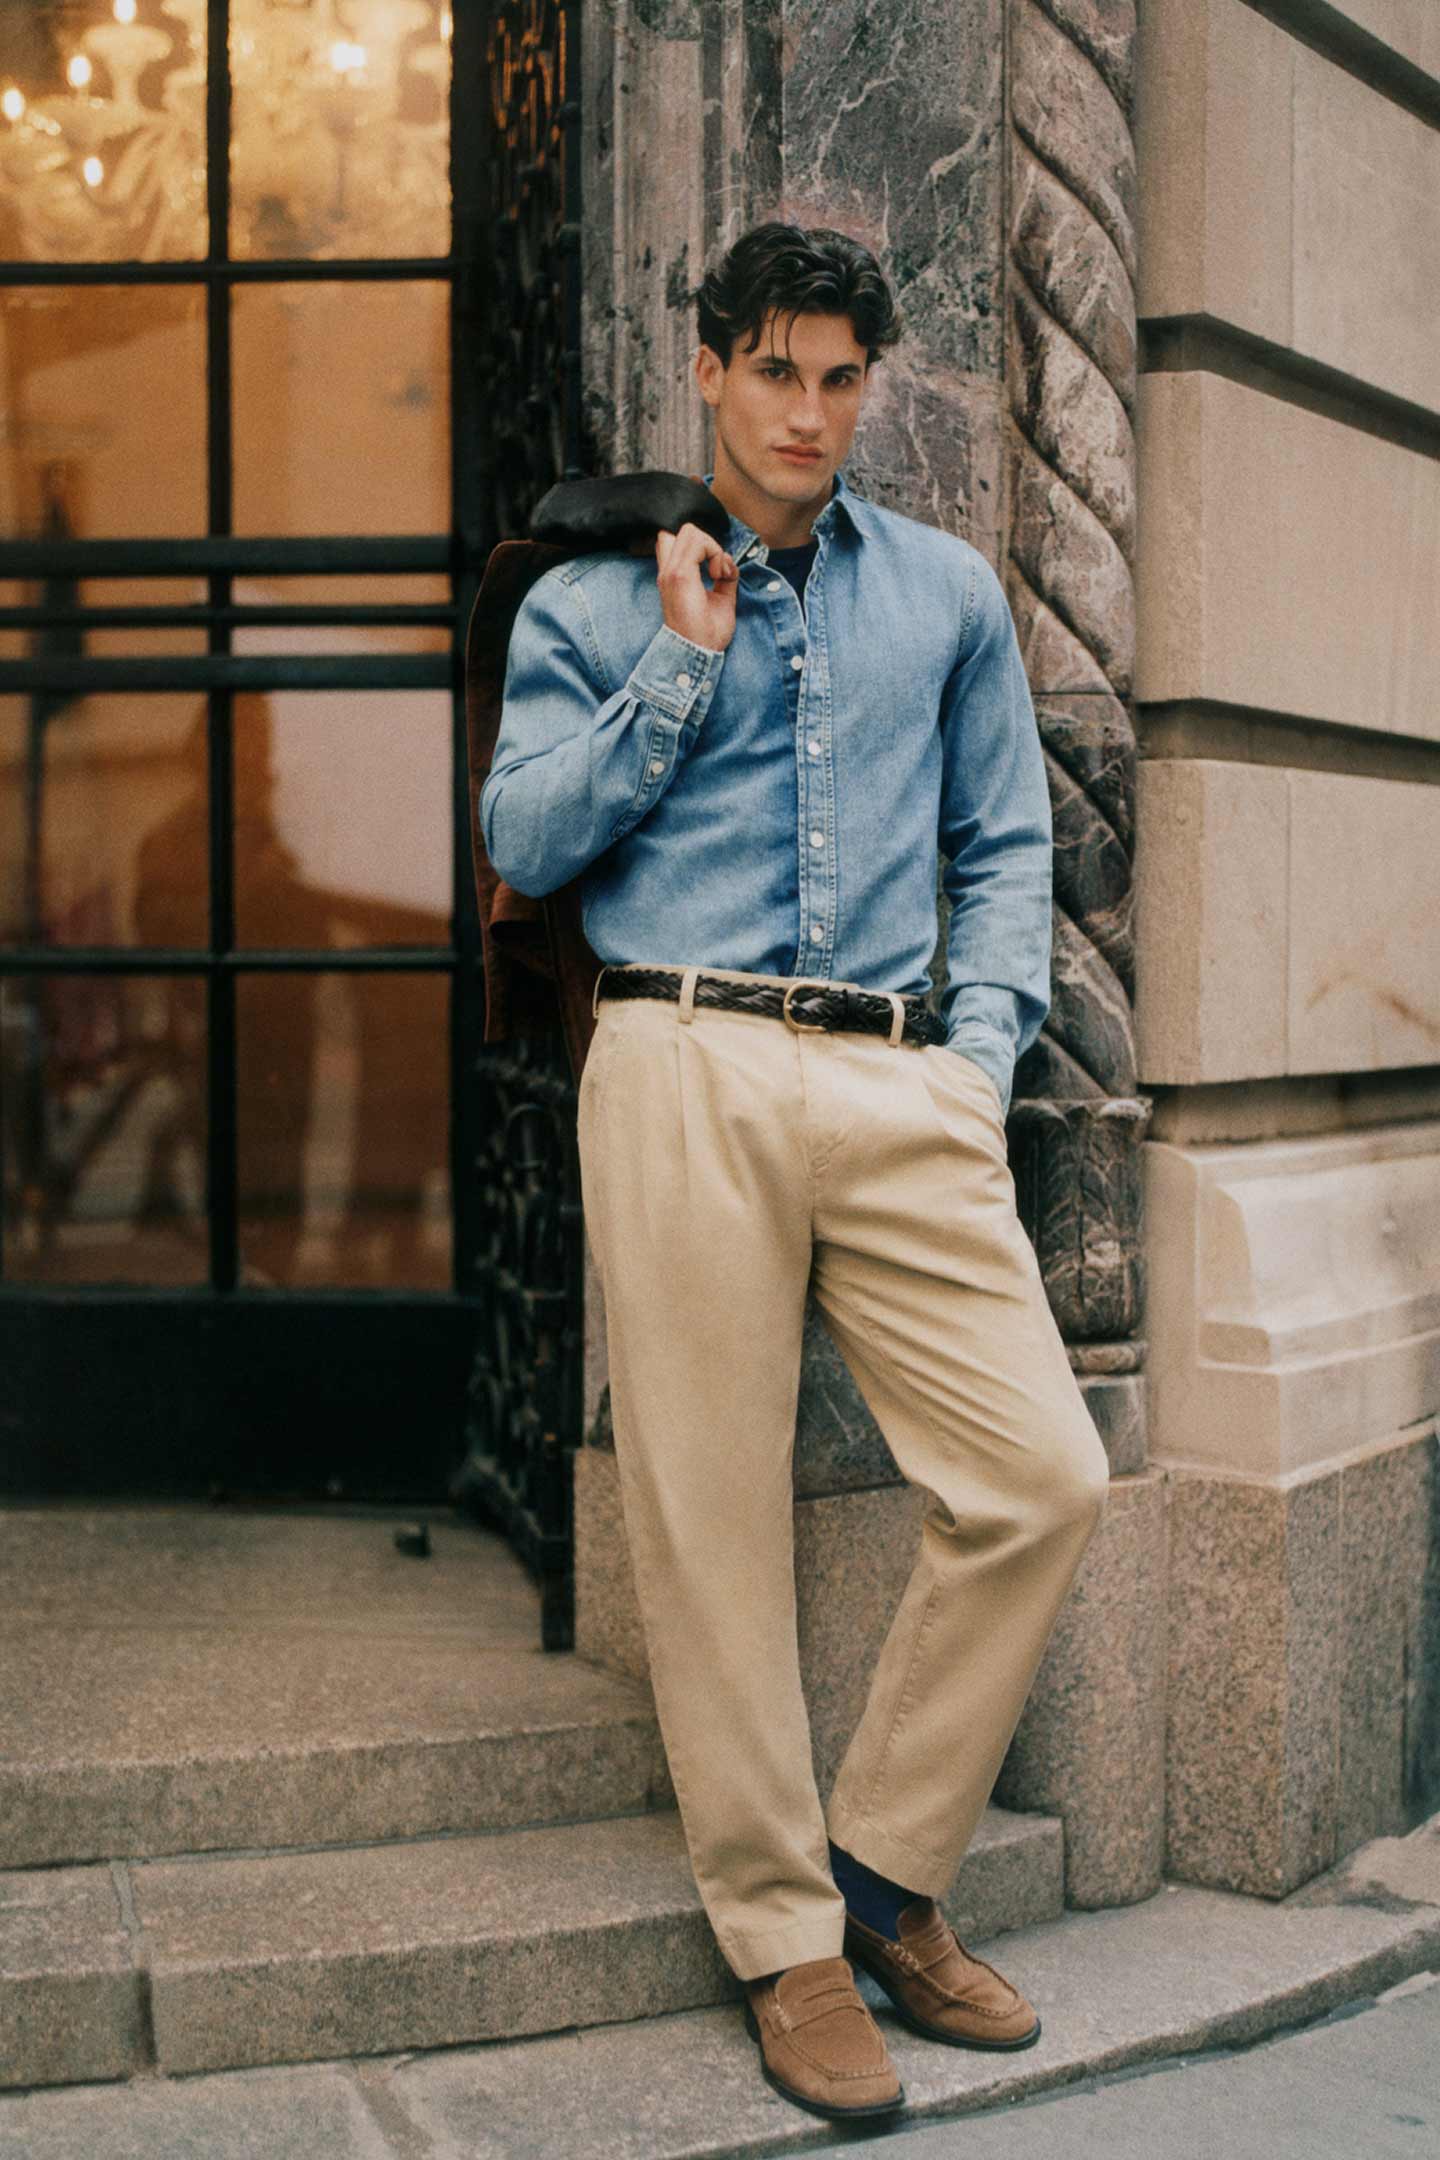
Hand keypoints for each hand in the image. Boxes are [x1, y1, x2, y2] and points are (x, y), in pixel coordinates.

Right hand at [654, 522, 738, 652]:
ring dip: (712, 547)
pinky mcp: (679, 575)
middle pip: (684, 531)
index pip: (675, 540)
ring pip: (690, 531)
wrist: (697, 654)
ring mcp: (671, 572)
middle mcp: (668, 571)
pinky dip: (715, 553)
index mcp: (673, 577)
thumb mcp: (721, 600)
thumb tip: (729, 562)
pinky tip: (718, 576)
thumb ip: (724, 579)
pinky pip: (697, 541)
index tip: (714, 569)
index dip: (700, 546)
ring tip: (718, 574)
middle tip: (717, 570)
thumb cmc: (707, 634)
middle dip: (708, 543)